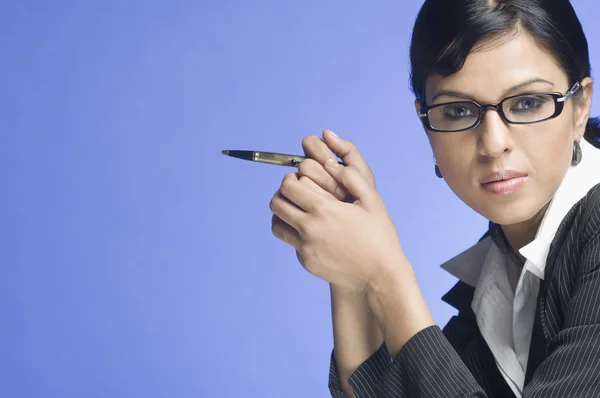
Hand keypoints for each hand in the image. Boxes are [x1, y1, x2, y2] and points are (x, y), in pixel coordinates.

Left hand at [270, 130, 404, 294]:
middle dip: (283, 193)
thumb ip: (351, 177)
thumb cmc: (379, 236)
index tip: (300, 178)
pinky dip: (295, 233)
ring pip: (276, 224)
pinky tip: (313, 231)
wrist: (379, 276)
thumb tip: (331, 163)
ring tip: (297, 210)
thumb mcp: (372, 201)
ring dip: (282, 214)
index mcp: (324, 209)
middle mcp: (309, 228)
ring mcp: (305, 248)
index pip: (288, 186)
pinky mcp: (306, 262)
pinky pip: (290, 242)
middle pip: (276, 203)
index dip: (291, 178)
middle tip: (296, 192)